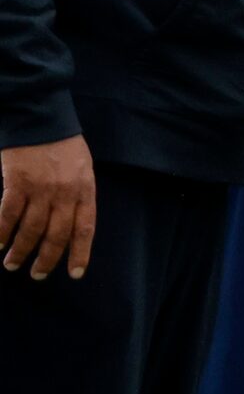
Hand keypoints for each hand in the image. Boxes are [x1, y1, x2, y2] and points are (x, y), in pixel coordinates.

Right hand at [0, 135, 96, 280]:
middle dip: (46, 259)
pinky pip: (8, 215)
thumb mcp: (82, 169)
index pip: (85, 229)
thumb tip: (71, 226)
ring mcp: (41, 189)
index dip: (80, 253)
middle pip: (56, 235)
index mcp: (85, 190)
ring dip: (20, 250)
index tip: (75, 274)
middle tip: (37, 275)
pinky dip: (1, 232)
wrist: (41, 118)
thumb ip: (78, 196)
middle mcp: (65, 193)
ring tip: (12, 264)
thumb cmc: (63, 144)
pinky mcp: (17, 183)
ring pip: (31, 230)